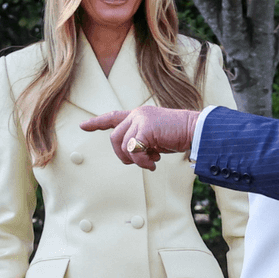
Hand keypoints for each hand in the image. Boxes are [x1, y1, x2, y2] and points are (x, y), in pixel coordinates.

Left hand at [79, 106, 199, 170]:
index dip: (97, 122)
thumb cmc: (179, 135)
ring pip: (123, 145)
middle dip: (122, 155)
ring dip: (135, 159)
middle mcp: (137, 114)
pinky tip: (154, 162)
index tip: (83, 126)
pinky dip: (142, 160)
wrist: (196, 130)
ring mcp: (141, 119)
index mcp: (139, 115)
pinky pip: (134, 150)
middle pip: (114, 137)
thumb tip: (134, 155)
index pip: (113, 116)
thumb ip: (142, 141)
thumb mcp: (157, 138)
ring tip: (150, 162)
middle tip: (140, 162)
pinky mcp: (146, 127)